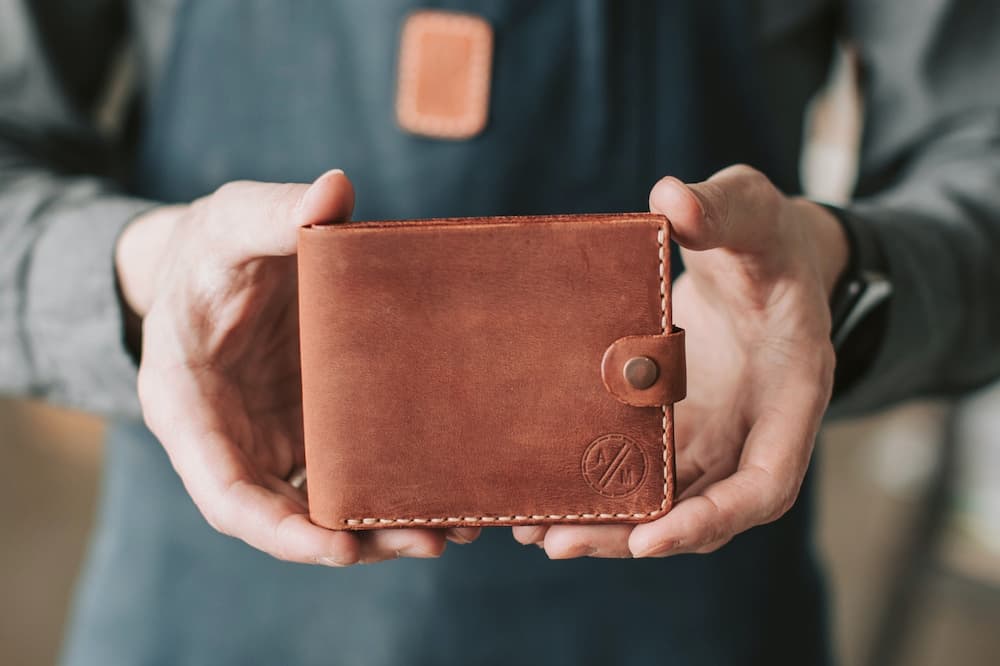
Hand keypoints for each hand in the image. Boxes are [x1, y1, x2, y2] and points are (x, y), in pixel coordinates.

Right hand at [117, 170, 478, 564]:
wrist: (218, 261)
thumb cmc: (212, 247)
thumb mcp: (232, 221)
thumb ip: (275, 212)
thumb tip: (334, 191)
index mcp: (190, 405)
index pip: (225, 493)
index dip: (277, 530)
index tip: (335, 548)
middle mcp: (232, 439)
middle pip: (285, 517)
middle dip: (351, 541)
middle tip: (428, 541)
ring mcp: (274, 438)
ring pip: (323, 505)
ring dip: (381, 526)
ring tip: (454, 529)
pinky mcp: (312, 427)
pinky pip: (348, 471)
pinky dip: (389, 488)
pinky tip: (445, 491)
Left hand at [513, 165, 847, 557]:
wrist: (759, 257)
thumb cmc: (767, 238)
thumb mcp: (754, 210)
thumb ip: (722, 208)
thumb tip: (671, 199)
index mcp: (791, 392)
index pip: (767, 483)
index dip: (715, 518)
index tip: (651, 539)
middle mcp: (752, 429)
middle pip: (702, 509)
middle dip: (633, 535)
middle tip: (556, 541)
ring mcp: (713, 432)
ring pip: (665, 501)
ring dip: (605, 523)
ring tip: (530, 529)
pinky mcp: (676, 424)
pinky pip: (640, 468)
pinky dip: (598, 486)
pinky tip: (540, 491)